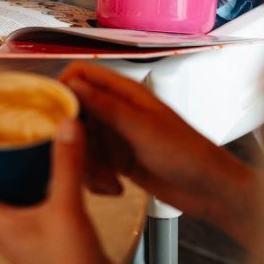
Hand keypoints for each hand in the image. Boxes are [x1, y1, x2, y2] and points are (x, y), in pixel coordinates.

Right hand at [61, 64, 255, 241]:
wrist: (210, 190)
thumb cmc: (187, 154)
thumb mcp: (142, 128)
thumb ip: (106, 106)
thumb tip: (73, 83)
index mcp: (126, 93)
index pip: (82, 73)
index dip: (62, 88)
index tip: (54, 116)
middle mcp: (119, 111)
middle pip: (75, 112)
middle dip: (73, 137)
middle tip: (80, 158)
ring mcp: (118, 136)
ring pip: (81, 142)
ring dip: (87, 164)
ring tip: (108, 181)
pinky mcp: (118, 161)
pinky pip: (91, 164)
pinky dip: (96, 178)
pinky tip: (114, 188)